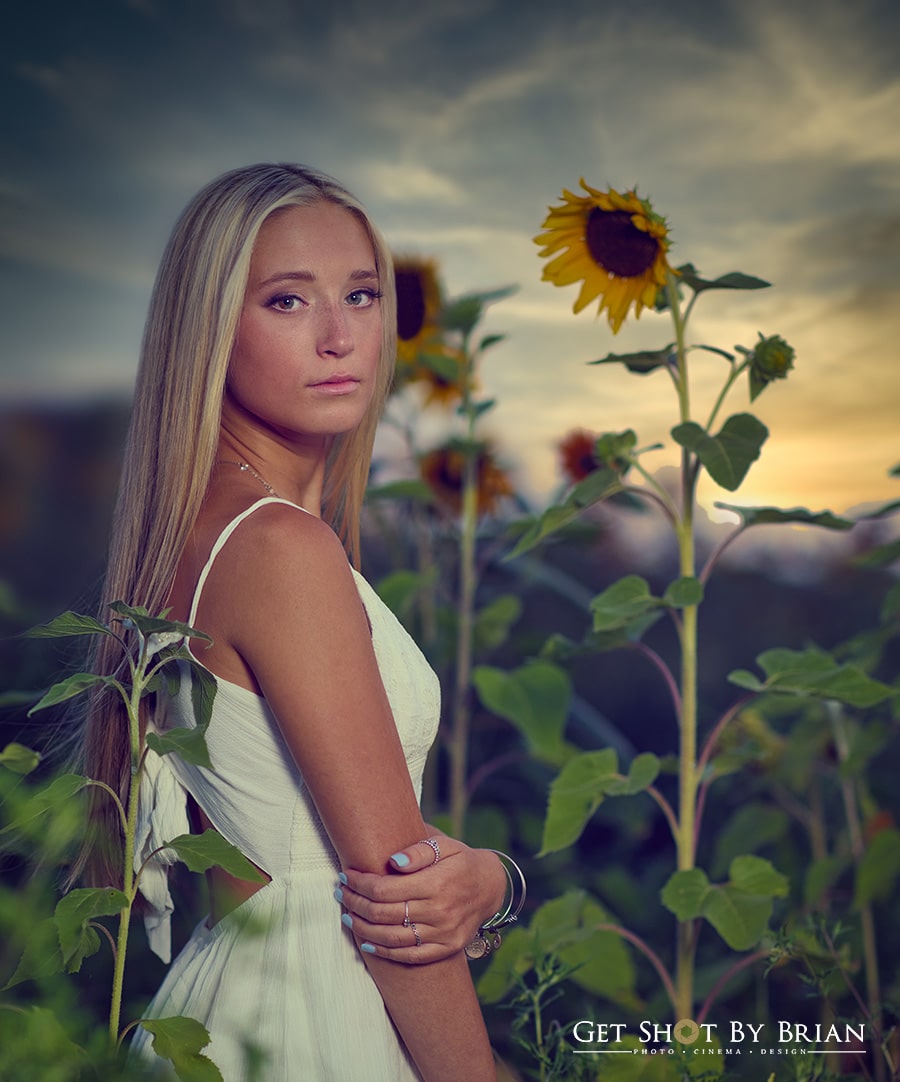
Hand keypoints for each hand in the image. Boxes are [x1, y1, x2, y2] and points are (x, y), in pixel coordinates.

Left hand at [336, 832, 507, 963]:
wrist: (490, 887)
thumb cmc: (460, 861)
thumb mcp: (445, 845)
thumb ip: (419, 851)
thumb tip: (392, 861)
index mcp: (437, 883)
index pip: (386, 889)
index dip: (361, 884)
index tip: (346, 876)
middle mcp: (440, 911)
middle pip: (385, 913)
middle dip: (356, 904)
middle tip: (341, 894)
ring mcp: (443, 934)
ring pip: (393, 938)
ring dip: (364, 929)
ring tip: (348, 917)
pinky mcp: (446, 949)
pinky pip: (410, 955)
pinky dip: (386, 952)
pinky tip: (369, 943)